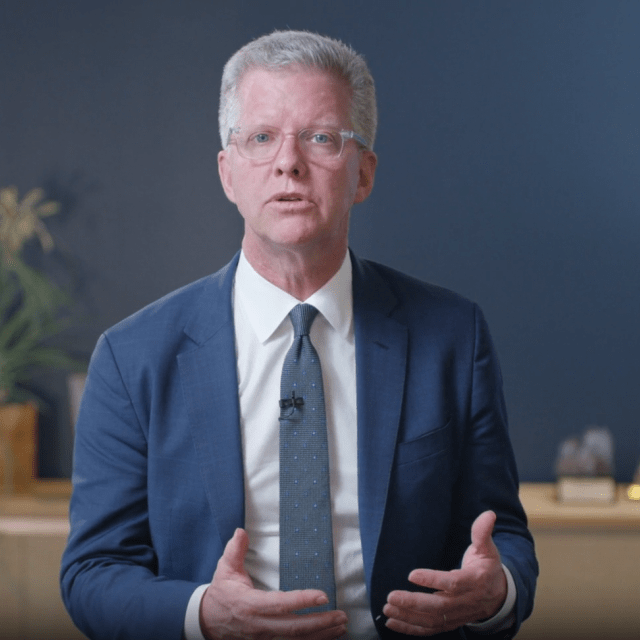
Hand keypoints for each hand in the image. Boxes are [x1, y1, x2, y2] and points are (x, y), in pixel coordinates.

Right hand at [199, 528, 347, 639]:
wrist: (207, 621)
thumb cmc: (221, 593)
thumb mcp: (224, 569)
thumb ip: (235, 550)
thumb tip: (241, 531)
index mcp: (250, 604)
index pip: (280, 604)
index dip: (302, 600)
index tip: (323, 596)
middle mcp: (259, 625)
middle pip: (294, 628)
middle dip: (320, 623)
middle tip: (341, 615)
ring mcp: (263, 639)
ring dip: (321, 635)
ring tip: (341, 626)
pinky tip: (328, 637)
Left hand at [383, 511, 506, 635]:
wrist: (499, 595)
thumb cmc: (487, 567)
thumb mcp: (487, 548)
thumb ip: (482, 532)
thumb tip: (488, 514)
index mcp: (474, 582)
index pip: (452, 584)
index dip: (433, 580)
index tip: (412, 574)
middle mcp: (466, 602)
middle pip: (438, 607)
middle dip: (413, 603)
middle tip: (391, 596)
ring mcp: (458, 615)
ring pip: (432, 620)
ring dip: (408, 617)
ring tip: (388, 608)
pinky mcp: (450, 623)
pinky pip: (430, 629)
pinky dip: (411, 628)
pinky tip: (392, 622)